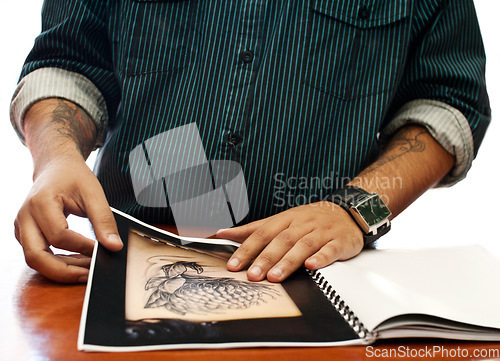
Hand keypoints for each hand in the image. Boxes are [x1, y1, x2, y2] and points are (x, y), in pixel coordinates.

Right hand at [14, 155, 122, 282]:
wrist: (56, 166)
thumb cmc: (73, 175)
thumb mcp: (93, 192)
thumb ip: (104, 220)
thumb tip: (114, 246)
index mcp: (40, 203)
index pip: (59, 236)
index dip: (82, 247)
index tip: (101, 251)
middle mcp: (25, 217)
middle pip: (36, 256)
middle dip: (63, 271)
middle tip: (89, 275)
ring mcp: (22, 227)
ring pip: (34, 259)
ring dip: (60, 269)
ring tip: (87, 270)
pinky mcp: (25, 233)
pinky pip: (38, 254)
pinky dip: (56, 262)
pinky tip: (78, 262)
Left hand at [216, 202, 363, 282]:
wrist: (348, 213)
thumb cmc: (310, 220)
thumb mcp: (281, 220)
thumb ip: (252, 229)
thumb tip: (222, 233)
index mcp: (286, 218)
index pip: (263, 233)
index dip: (247, 249)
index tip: (233, 265)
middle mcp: (302, 223)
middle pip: (281, 240)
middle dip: (265, 258)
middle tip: (251, 276)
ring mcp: (321, 232)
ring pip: (303, 245)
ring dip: (288, 261)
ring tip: (274, 277)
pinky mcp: (339, 241)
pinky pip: (330, 249)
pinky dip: (321, 257)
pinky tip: (311, 266)